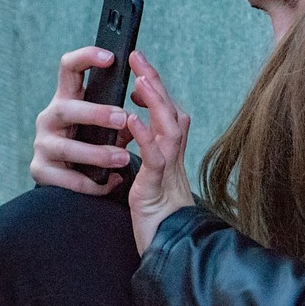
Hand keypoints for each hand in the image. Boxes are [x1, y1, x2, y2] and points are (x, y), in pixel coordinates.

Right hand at [30, 46, 133, 195]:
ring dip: (98, 153)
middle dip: (95, 113)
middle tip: (123, 118)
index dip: (86, 57)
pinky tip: (111, 182)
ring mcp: (42, 145)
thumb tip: (149, 90)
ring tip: (124, 157)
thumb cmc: (90, 142)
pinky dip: (92, 182)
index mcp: (66, 98)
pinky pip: (68, 179)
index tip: (111, 57)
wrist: (68, 178)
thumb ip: (118, 109)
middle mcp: (50, 118)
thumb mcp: (101, 122)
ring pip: (67, 148)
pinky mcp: (41, 172)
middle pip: (66, 108)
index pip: (69, 68)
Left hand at [126, 51, 194, 254]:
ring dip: (155, 102)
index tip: (139, 68)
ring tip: (140, 80)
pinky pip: (155, 157)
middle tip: (138, 56)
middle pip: (170, 110)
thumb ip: (147, 154)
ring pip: (168, 127)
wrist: (172, 248)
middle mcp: (172, 156)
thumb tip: (135, 131)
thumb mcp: (151, 178)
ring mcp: (168, 170)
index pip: (164, 111)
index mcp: (167, 152)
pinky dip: (144, 136)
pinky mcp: (157, 187)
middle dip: (154, 81)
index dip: (154, 87)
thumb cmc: (159, 217)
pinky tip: (132, 120)